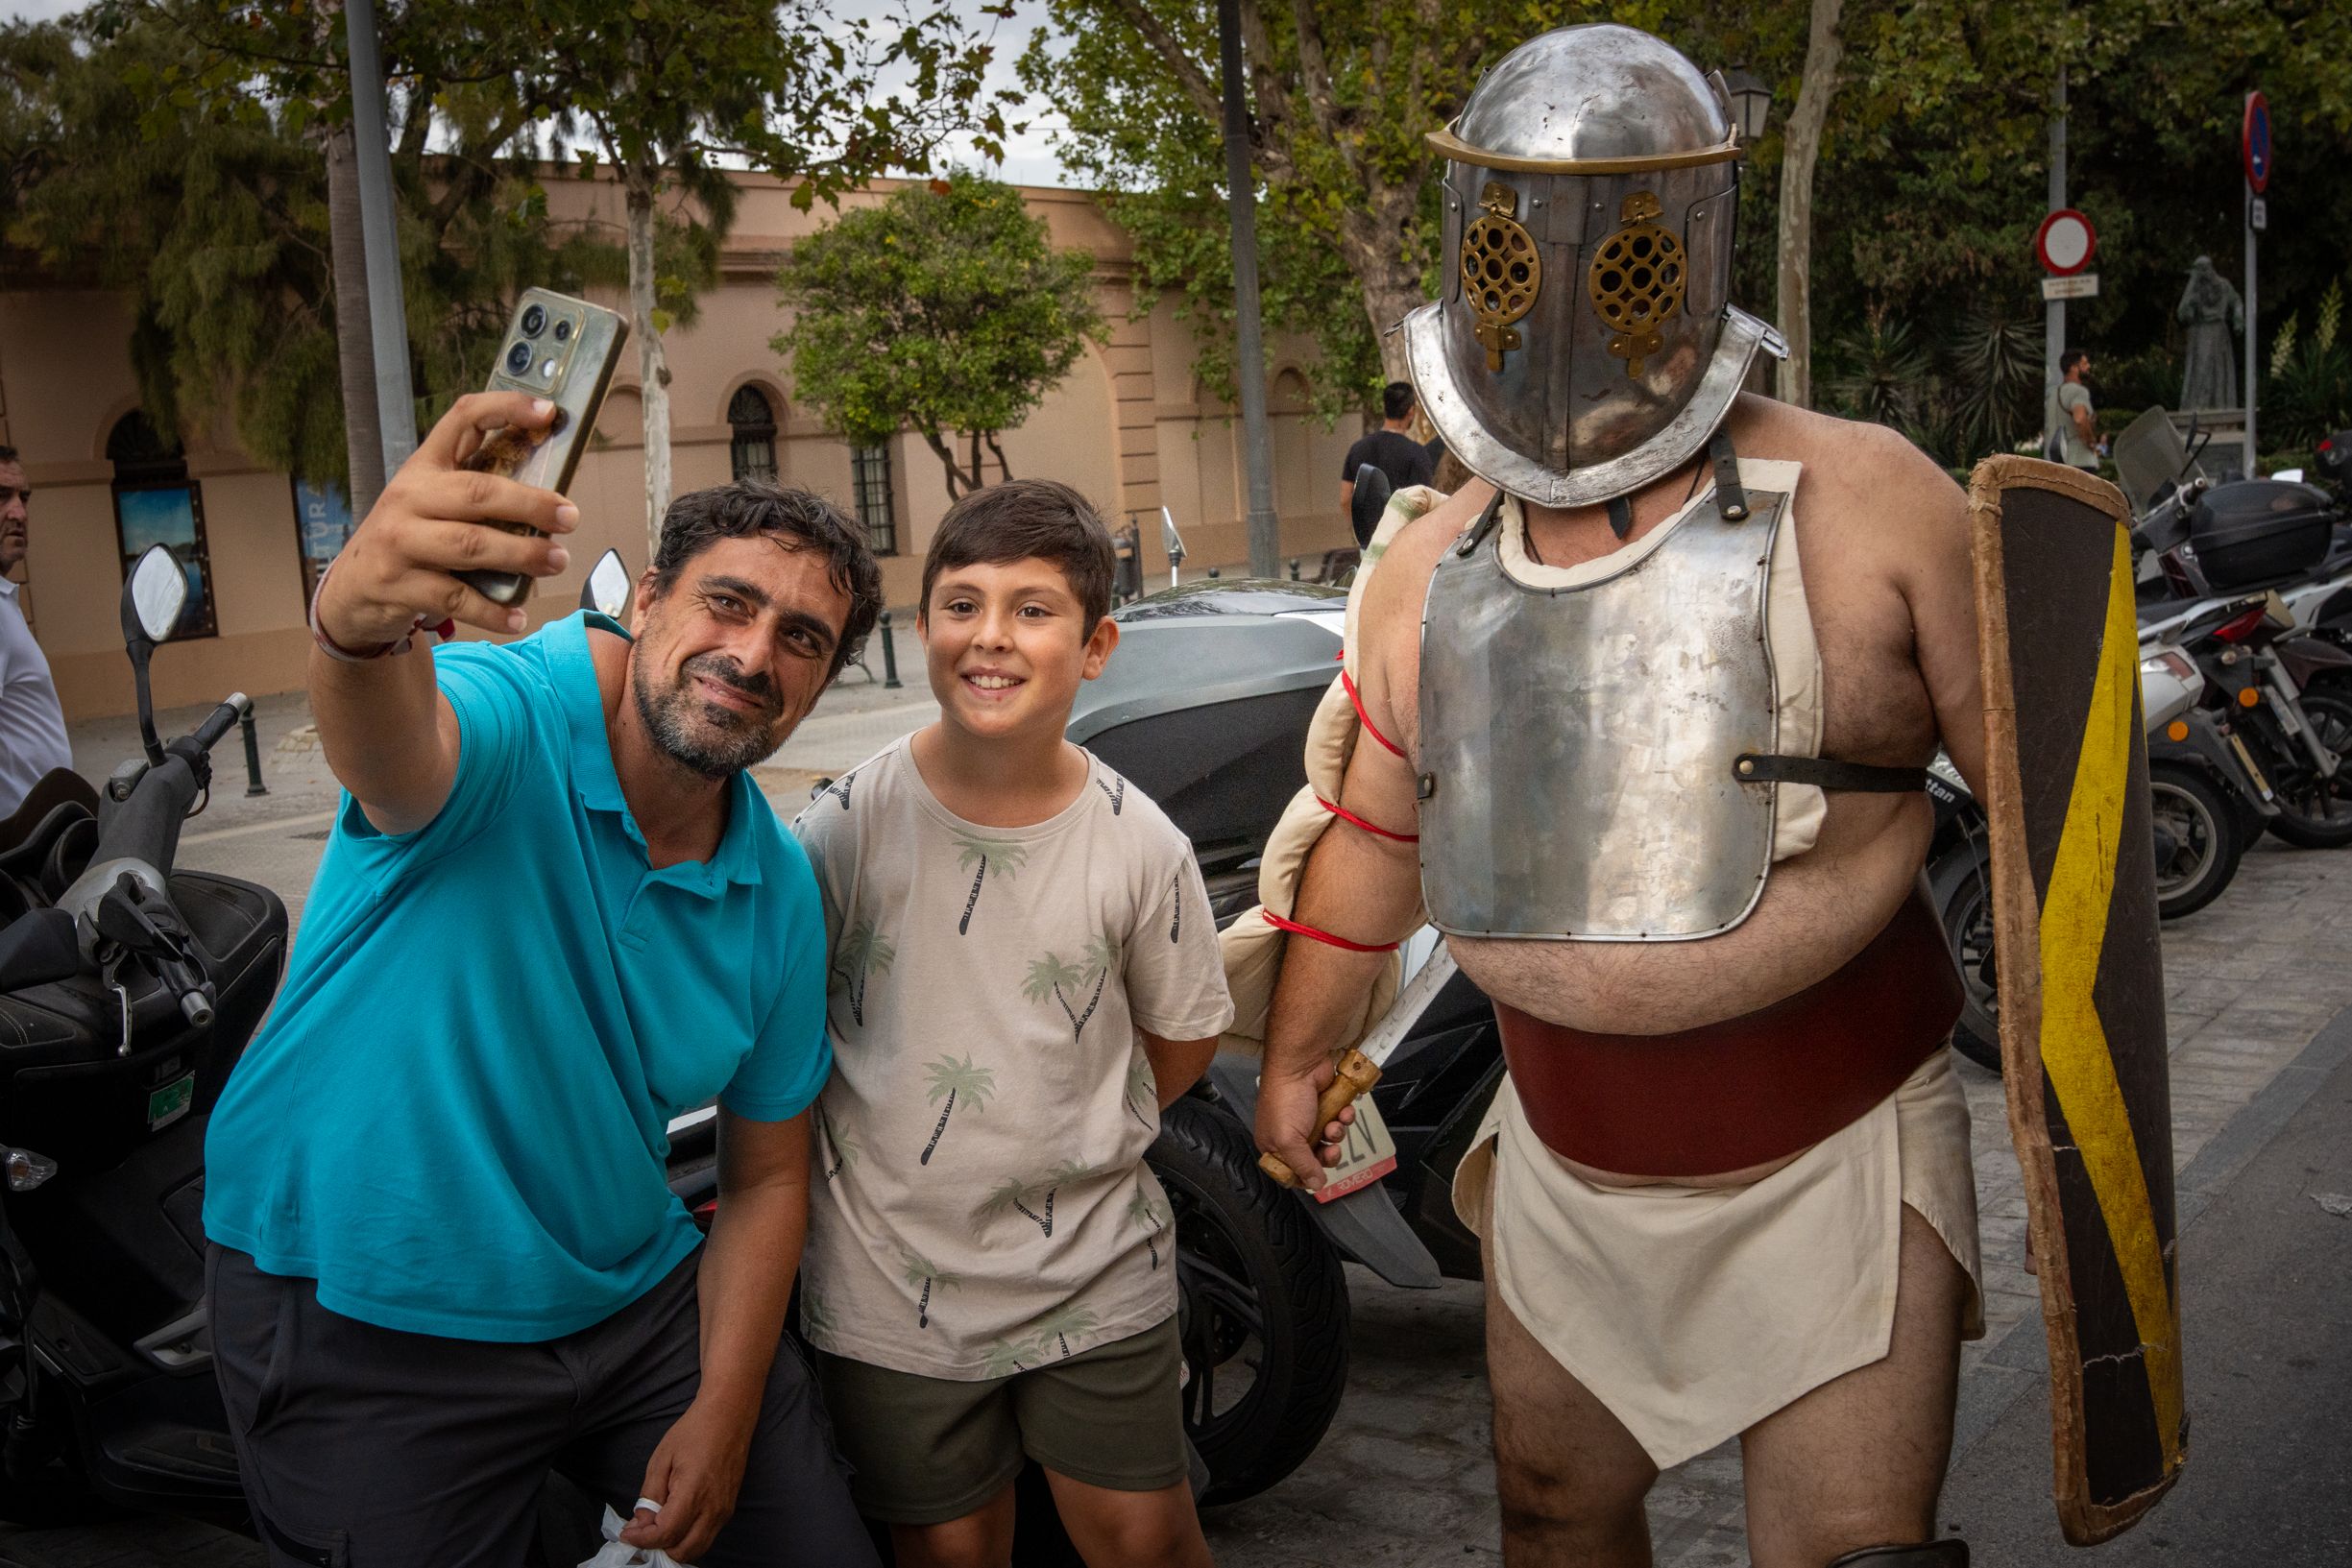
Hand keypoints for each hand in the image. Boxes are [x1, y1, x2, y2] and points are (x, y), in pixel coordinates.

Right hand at [314, 392, 576, 648]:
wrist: (351, 590)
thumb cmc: (410, 540)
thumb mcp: (432, 505)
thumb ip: (479, 495)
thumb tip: (552, 503)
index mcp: (424, 467)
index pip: (462, 420)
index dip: (505, 408)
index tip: (547, 412)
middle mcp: (408, 497)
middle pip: (477, 492)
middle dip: (530, 503)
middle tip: (570, 517)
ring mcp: (398, 541)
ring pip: (469, 544)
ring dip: (521, 554)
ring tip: (556, 561)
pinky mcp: (396, 584)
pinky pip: (454, 598)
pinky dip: (492, 610)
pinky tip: (517, 616)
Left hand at [619, 1397, 756, 1562]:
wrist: (729, 1415)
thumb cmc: (694, 1431)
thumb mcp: (662, 1458)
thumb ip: (649, 1495)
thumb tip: (641, 1524)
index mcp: (694, 1493)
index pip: (666, 1534)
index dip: (642, 1539)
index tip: (627, 1534)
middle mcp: (713, 1508)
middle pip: (682, 1551)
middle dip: (657, 1549)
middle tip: (640, 1534)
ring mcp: (724, 1511)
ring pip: (697, 1549)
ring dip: (674, 1548)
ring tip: (656, 1531)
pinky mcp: (728, 1509)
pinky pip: (706, 1536)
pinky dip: (688, 1539)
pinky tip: (674, 1523)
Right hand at [1254, 1062, 1356, 1192]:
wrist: (1301, 1065)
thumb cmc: (1287, 1102)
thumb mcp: (1288, 1140)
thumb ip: (1303, 1165)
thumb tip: (1316, 1185)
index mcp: (1273, 1144)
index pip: (1290, 1171)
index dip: (1305, 1175)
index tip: (1317, 1175)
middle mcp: (1291, 1134)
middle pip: (1314, 1158)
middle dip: (1326, 1155)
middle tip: (1330, 1149)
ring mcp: (1310, 1120)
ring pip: (1330, 1140)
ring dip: (1336, 1133)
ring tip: (1334, 1123)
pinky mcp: (1326, 1107)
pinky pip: (1339, 1121)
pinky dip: (1344, 1117)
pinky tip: (1343, 1111)